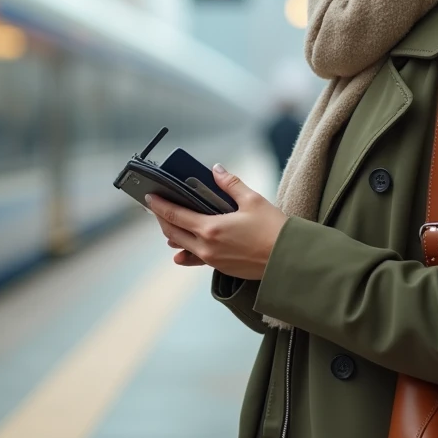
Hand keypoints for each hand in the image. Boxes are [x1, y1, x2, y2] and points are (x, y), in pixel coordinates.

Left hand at [147, 164, 287, 280]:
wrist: (288, 260)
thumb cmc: (273, 230)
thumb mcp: (252, 200)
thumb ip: (230, 184)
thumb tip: (216, 169)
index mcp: (211, 228)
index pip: (175, 215)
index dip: (160, 205)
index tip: (149, 197)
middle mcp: (206, 247)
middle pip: (173, 232)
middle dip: (163, 219)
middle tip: (158, 207)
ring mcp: (212, 259)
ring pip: (183, 246)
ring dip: (173, 234)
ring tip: (170, 223)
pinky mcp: (221, 267)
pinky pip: (196, 258)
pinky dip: (186, 252)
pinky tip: (181, 252)